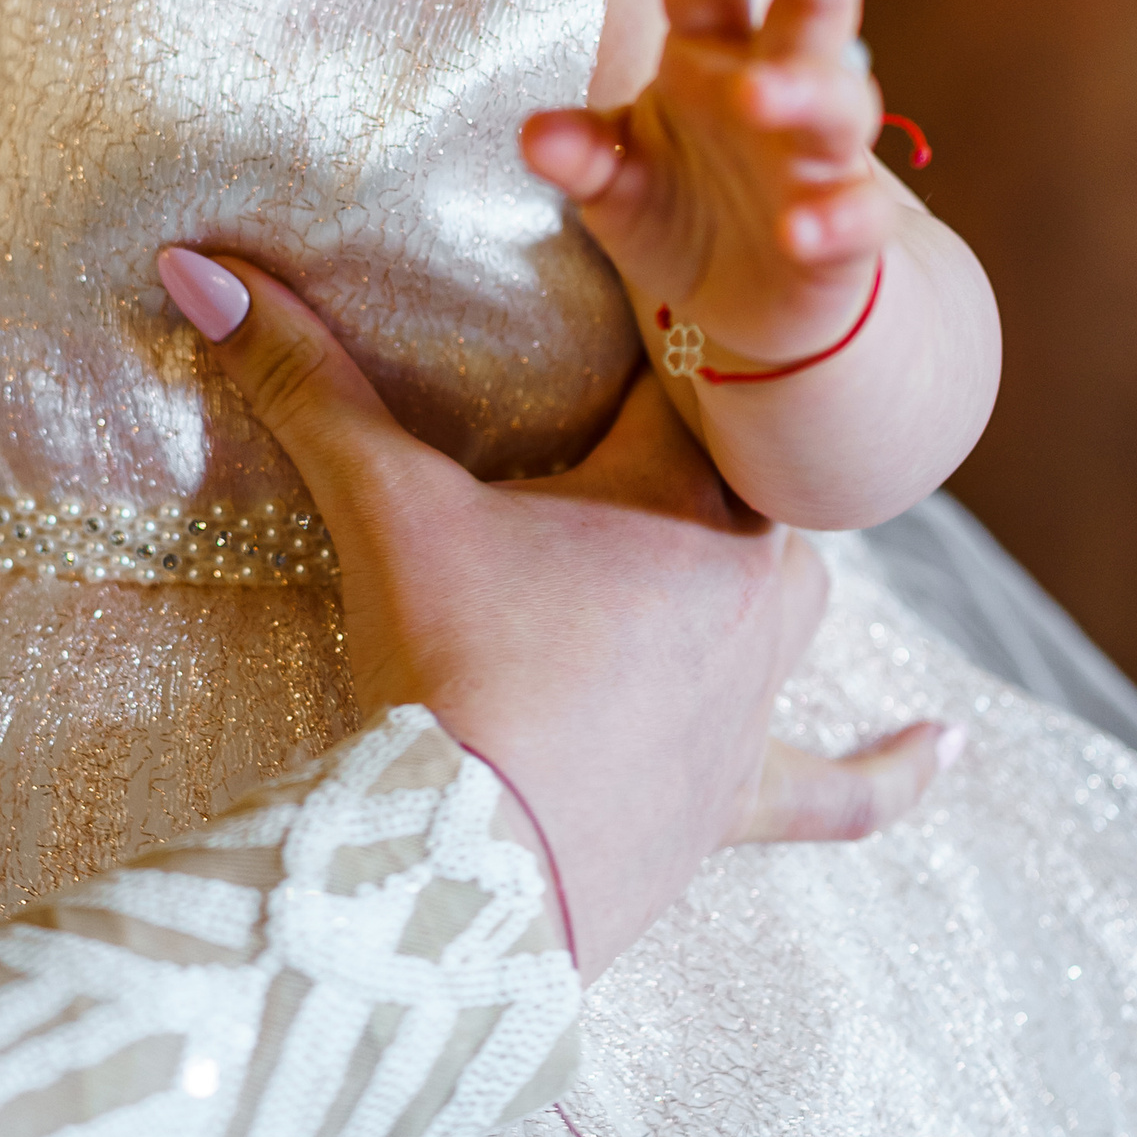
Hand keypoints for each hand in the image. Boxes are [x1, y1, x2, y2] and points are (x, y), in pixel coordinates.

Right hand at [156, 246, 953, 975]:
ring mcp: (751, 697)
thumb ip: (301, 378)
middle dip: (695, 453)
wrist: (468, 873)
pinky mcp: (734, 800)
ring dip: (758, 567)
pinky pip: (831, 786)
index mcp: (680, 493)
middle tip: (629, 425)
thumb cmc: (441, 671)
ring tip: (731, 543)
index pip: (689, 373)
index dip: (656, 333)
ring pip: (791, 599)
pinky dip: (885, 772)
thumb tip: (195, 262)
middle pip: (743, 482)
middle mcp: (748, 582)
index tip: (635, 291)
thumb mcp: (378, 507)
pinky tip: (941, 753)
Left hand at [522, 0, 894, 370]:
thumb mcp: (617, 181)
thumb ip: (584, 154)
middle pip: (813, 6)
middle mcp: (783, 87)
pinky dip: (835, 217)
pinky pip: (858, 213)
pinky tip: (801, 228)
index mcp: (719, 53)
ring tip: (754, 95)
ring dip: (804, 92)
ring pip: (841, 103)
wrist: (751, 304)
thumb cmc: (685, 210)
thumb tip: (533, 133)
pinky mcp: (852, 228)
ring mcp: (824, 156)